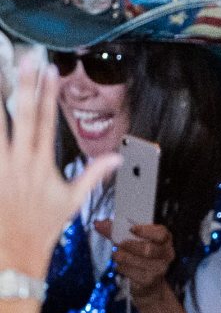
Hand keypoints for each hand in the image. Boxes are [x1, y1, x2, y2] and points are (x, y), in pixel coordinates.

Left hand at [0, 59, 117, 276]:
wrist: (14, 252)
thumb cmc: (41, 228)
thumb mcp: (71, 202)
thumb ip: (92, 176)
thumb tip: (116, 161)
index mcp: (41, 164)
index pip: (45, 121)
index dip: (47, 95)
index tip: (48, 71)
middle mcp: (18, 162)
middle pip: (20, 115)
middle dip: (22, 85)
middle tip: (21, 60)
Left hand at [94, 221, 174, 298]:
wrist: (147, 282)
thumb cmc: (139, 255)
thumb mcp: (131, 240)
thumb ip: (116, 231)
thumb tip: (98, 224)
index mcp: (165, 240)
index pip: (160, 234)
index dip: (146, 231)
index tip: (131, 228)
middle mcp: (166, 254)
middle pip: (147, 250)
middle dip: (129, 245)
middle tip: (119, 243)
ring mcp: (159, 269)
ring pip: (135, 261)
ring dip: (121, 256)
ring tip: (116, 254)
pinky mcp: (149, 280)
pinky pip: (130, 271)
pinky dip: (120, 267)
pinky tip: (120, 265)